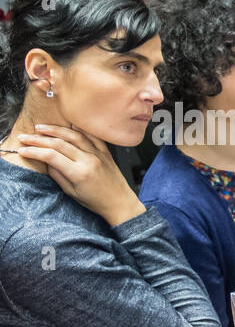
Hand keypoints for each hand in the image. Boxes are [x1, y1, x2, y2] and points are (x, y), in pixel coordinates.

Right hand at [14, 123, 144, 226]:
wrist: (120, 203)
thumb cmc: (96, 202)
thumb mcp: (72, 192)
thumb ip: (57, 175)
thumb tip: (45, 161)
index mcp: (79, 173)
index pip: (51, 156)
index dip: (34, 151)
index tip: (23, 150)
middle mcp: (89, 160)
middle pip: (59, 143)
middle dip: (39, 139)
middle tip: (25, 137)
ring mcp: (98, 154)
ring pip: (74, 135)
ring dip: (55, 130)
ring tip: (41, 128)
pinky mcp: (105, 152)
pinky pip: (91, 136)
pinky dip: (79, 128)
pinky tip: (68, 124)